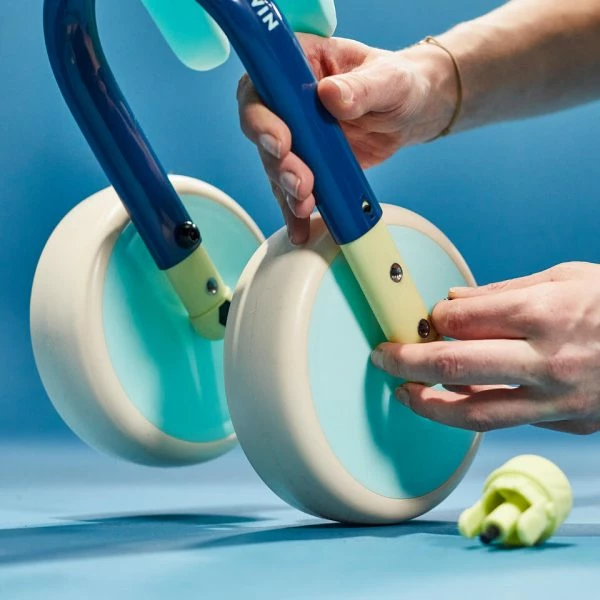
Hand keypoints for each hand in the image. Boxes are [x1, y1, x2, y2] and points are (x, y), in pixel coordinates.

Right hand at [237, 34, 456, 243]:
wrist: (411, 113)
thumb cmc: (400, 83)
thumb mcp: (389, 80)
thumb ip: (362, 87)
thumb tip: (331, 96)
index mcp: (300, 64)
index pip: (262, 85)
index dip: (261, 115)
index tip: (282, 142)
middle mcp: (289, 100)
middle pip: (263, 132)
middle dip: (278, 162)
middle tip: (301, 182)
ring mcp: (297, 134)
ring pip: (275, 165)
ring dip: (286, 189)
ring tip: (305, 205)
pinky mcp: (308, 163)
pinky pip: (293, 189)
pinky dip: (295, 210)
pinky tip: (299, 228)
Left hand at [371, 262, 599, 434]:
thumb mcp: (565, 277)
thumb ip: (502, 293)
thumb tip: (451, 300)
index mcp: (544, 312)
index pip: (460, 320)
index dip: (433, 320)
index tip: (425, 319)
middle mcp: (546, 359)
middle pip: (455, 367)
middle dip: (407, 362)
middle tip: (382, 356)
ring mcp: (555, 398)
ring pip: (475, 413)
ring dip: (428, 405)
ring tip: (403, 394)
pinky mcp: (565, 421)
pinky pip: (507, 420)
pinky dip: (473, 411)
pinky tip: (452, 402)